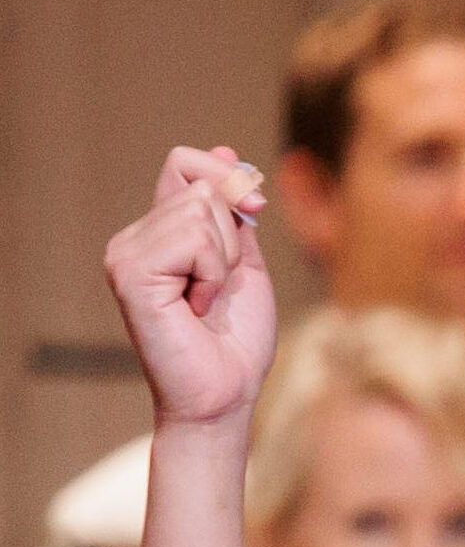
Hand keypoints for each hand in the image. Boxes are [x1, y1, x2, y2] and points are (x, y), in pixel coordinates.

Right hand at [103, 146, 278, 430]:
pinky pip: (193, 240)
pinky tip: (196, 307)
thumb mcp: (245, 264)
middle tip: (219, 287)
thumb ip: (235, 213)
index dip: (227, 177)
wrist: (224, 394)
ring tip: (207, 300)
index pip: (184, 163)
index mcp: (158, 233)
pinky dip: (213, 273)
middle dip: (233, 237)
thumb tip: (229, 152)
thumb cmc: (235, 339)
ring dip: (224, 260)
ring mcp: (126, 253)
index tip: (255, 210)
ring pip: (200, 211)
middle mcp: (133, 238)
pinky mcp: (130, 272)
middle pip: (201, 186)